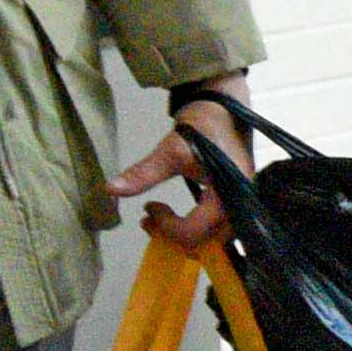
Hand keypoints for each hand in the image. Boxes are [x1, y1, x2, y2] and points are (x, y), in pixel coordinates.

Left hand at [113, 84, 255, 248]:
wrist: (223, 107)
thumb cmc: (202, 127)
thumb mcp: (170, 150)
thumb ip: (143, 174)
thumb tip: (110, 190)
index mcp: (228, 197)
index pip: (195, 232)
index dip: (167, 228)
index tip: (148, 208)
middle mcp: (240, 206)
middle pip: (206, 244)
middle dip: (175, 237)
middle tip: (149, 220)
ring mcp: (240, 206)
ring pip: (212, 239)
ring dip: (185, 235)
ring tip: (161, 220)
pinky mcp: (235, 202)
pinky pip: (216, 228)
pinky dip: (196, 228)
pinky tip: (179, 216)